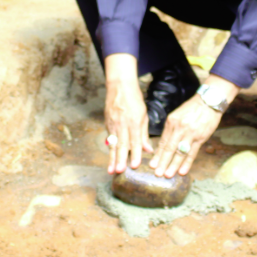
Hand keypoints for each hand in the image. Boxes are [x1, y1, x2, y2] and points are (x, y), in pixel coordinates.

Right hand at [104, 54, 152, 173]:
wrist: (119, 85)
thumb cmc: (134, 100)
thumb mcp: (144, 115)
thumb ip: (144, 134)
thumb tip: (148, 150)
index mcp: (134, 121)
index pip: (135, 140)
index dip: (135, 153)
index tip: (135, 165)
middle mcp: (122, 123)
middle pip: (122, 144)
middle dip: (121, 159)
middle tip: (120, 171)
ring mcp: (113, 123)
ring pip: (113, 144)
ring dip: (112, 158)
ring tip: (111, 170)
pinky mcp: (107, 123)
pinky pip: (109, 139)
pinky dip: (110, 150)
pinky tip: (110, 159)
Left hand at [150, 75, 236, 177]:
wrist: (209, 102)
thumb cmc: (192, 109)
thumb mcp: (177, 115)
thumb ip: (171, 129)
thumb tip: (164, 145)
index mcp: (171, 122)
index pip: (163, 141)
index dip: (158, 154)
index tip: (152, 164)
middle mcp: (179, 128)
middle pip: (169, 148)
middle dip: (162, 162)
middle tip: (157, 173)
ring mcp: (190, 133)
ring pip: (180, 152)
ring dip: (173, 165)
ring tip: (167, 175)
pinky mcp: (201, 137)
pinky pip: (192, 153)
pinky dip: (187, 163)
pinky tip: (182, 171)